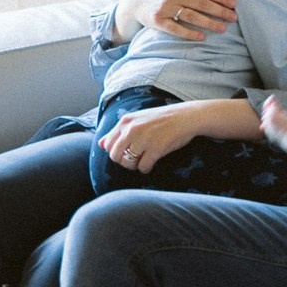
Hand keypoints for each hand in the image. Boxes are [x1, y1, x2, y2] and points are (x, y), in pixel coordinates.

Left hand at [99, 100, 215, 171]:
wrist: (185, 117)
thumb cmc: (161, 119)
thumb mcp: (137, 120)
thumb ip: (118, 131)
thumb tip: (100, 144)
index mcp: (125, 121)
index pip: (108, 145)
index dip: (116, 151)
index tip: (127, 150)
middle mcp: (132, 129)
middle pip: (115, 156)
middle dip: (124, 161)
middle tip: (135, 158)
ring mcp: (143, 139)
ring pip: (128, 163)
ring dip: (135, 166)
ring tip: (144, 160)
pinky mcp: (155, 149)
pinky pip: (143, 167)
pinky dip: (146, 168)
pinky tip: (152, 162)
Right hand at [116, 0, 237, 44]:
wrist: (134, 0)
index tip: (234, 4)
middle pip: (201, 3)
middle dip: (220, 11)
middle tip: (234, 18)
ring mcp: (165, 7)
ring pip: (191, 16)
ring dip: (209, 23)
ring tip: (223, 29)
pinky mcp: (157, 20)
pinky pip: (176, 28)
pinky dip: (189, 33)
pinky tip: (201, 37)